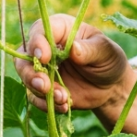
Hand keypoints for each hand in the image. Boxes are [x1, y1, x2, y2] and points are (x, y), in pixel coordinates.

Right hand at [14, 14, 130, 114]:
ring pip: (26, 77)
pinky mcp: (45, 89)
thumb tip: (74, 49)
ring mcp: (43, 69)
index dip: (37, 43)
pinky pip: (35, 98)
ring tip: (63, 98)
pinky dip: (46, 104)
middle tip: (44, 86)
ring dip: (39, 91)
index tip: (44, 57)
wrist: (112, 86)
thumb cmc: (109, 60)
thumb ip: (90, 49)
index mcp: (60, 30)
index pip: (39, 31)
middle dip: (30, 72)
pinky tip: (64, 106)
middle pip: (24, 56)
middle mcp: (46, 48)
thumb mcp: (106, 52)